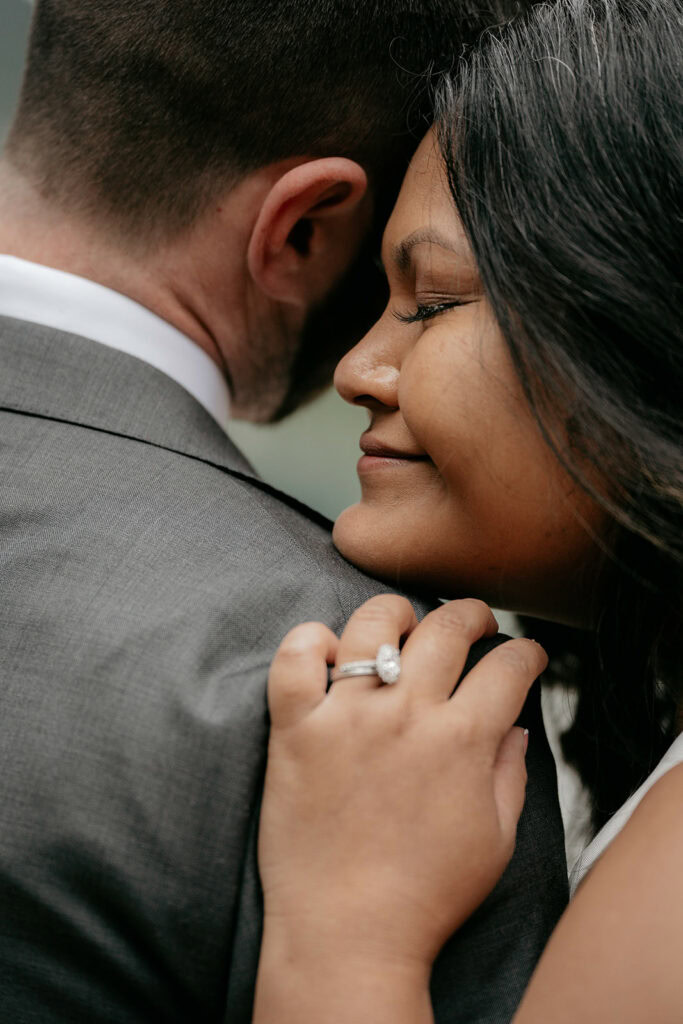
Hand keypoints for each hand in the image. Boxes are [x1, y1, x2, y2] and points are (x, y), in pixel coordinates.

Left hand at [258, 596, 546, 974]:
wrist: (348, 933)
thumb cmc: (426, 895)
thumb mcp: (495, 840)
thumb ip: (510, 774)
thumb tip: (516, 727)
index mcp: (462, 741)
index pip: (508, 667)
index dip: (528, 653)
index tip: (527, 656)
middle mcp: (406, 715)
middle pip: (448, 628)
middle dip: (474, 614)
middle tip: (477, 622)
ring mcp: (346, 717)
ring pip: (374, 625)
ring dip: (397, 612)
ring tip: (404, 621)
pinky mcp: (296, 729)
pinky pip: (295, 659)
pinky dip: (310, 641)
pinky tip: (329, 650)